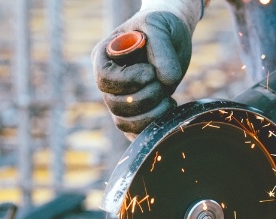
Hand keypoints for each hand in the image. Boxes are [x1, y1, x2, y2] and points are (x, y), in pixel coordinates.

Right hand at [92, 11, 192, 135]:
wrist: (171, 38)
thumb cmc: (160, 27)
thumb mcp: (160, 28)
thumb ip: (162, 50)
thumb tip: (166, 80)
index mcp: (104, 57)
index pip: (105, 78)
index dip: (128, 80)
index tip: (150, 72)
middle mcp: (108, 81)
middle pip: (115, 104)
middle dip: (145, 97)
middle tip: (162, 82)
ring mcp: (119, 99)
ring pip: (123, 122)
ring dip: (151, 114)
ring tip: (168, 97)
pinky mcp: (134, 113)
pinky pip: (134, 132)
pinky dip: (153, 126)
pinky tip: (168, 107)